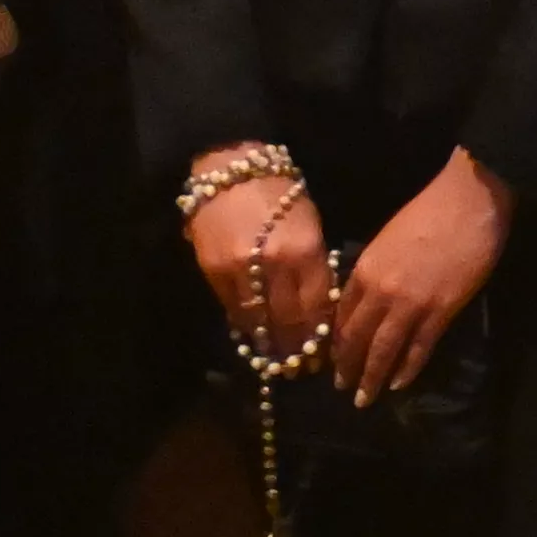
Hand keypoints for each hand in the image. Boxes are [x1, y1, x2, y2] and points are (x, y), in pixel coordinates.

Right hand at [185, 156, 331, 357]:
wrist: (231, 168)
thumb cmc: (280, 193)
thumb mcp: (311, 224)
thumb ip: (315, 264)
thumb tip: (319, 305)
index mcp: (305, 249)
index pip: (315, 304)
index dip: (318, 333)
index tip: (324, 354)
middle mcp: (273, 263)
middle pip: (287, 317)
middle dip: (296, 346)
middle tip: (303, 368)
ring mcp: (239, 269)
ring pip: (257, 318)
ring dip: (269, 343)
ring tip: (280, 361)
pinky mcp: (213, 270)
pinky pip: (232, 307)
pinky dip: (245, 325)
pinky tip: (254, 337)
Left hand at [331, 149, 508, 399]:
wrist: (469, 199)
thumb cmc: (429, 211)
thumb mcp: (387, 239)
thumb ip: (374, 270)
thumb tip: (368, 297)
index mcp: (364, 270)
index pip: (341, 317)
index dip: (335, 343)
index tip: (332, 360)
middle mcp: (380, 292)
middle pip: (356, 339)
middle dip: (347, 367)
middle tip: (343, 388)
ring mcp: (410, 303)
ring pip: (383, 349)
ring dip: (372, 377)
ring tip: (365, 398)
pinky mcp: (441, 310)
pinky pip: (419, 347)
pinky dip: (407, 368)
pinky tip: (399, 383)